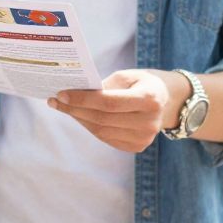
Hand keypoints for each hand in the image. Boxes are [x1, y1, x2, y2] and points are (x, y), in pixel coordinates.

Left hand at [49, 70, 184, 152]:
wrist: (167, 102)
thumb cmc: (142, 83)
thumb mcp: (128, 76)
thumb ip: (105, 85)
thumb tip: (75, 95)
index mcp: (149, 99)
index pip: (109, 102)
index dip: (83, 99)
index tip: (61, 94)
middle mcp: (149, 122)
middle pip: (102, 119)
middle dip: (75, 109)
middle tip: (55, 101)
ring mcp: (144, 138)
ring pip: (101, 131)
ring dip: (79, 118)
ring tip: (64, 107)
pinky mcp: (137, 147)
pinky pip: (106, 138)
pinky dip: (89, 127)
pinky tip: (79, 116)